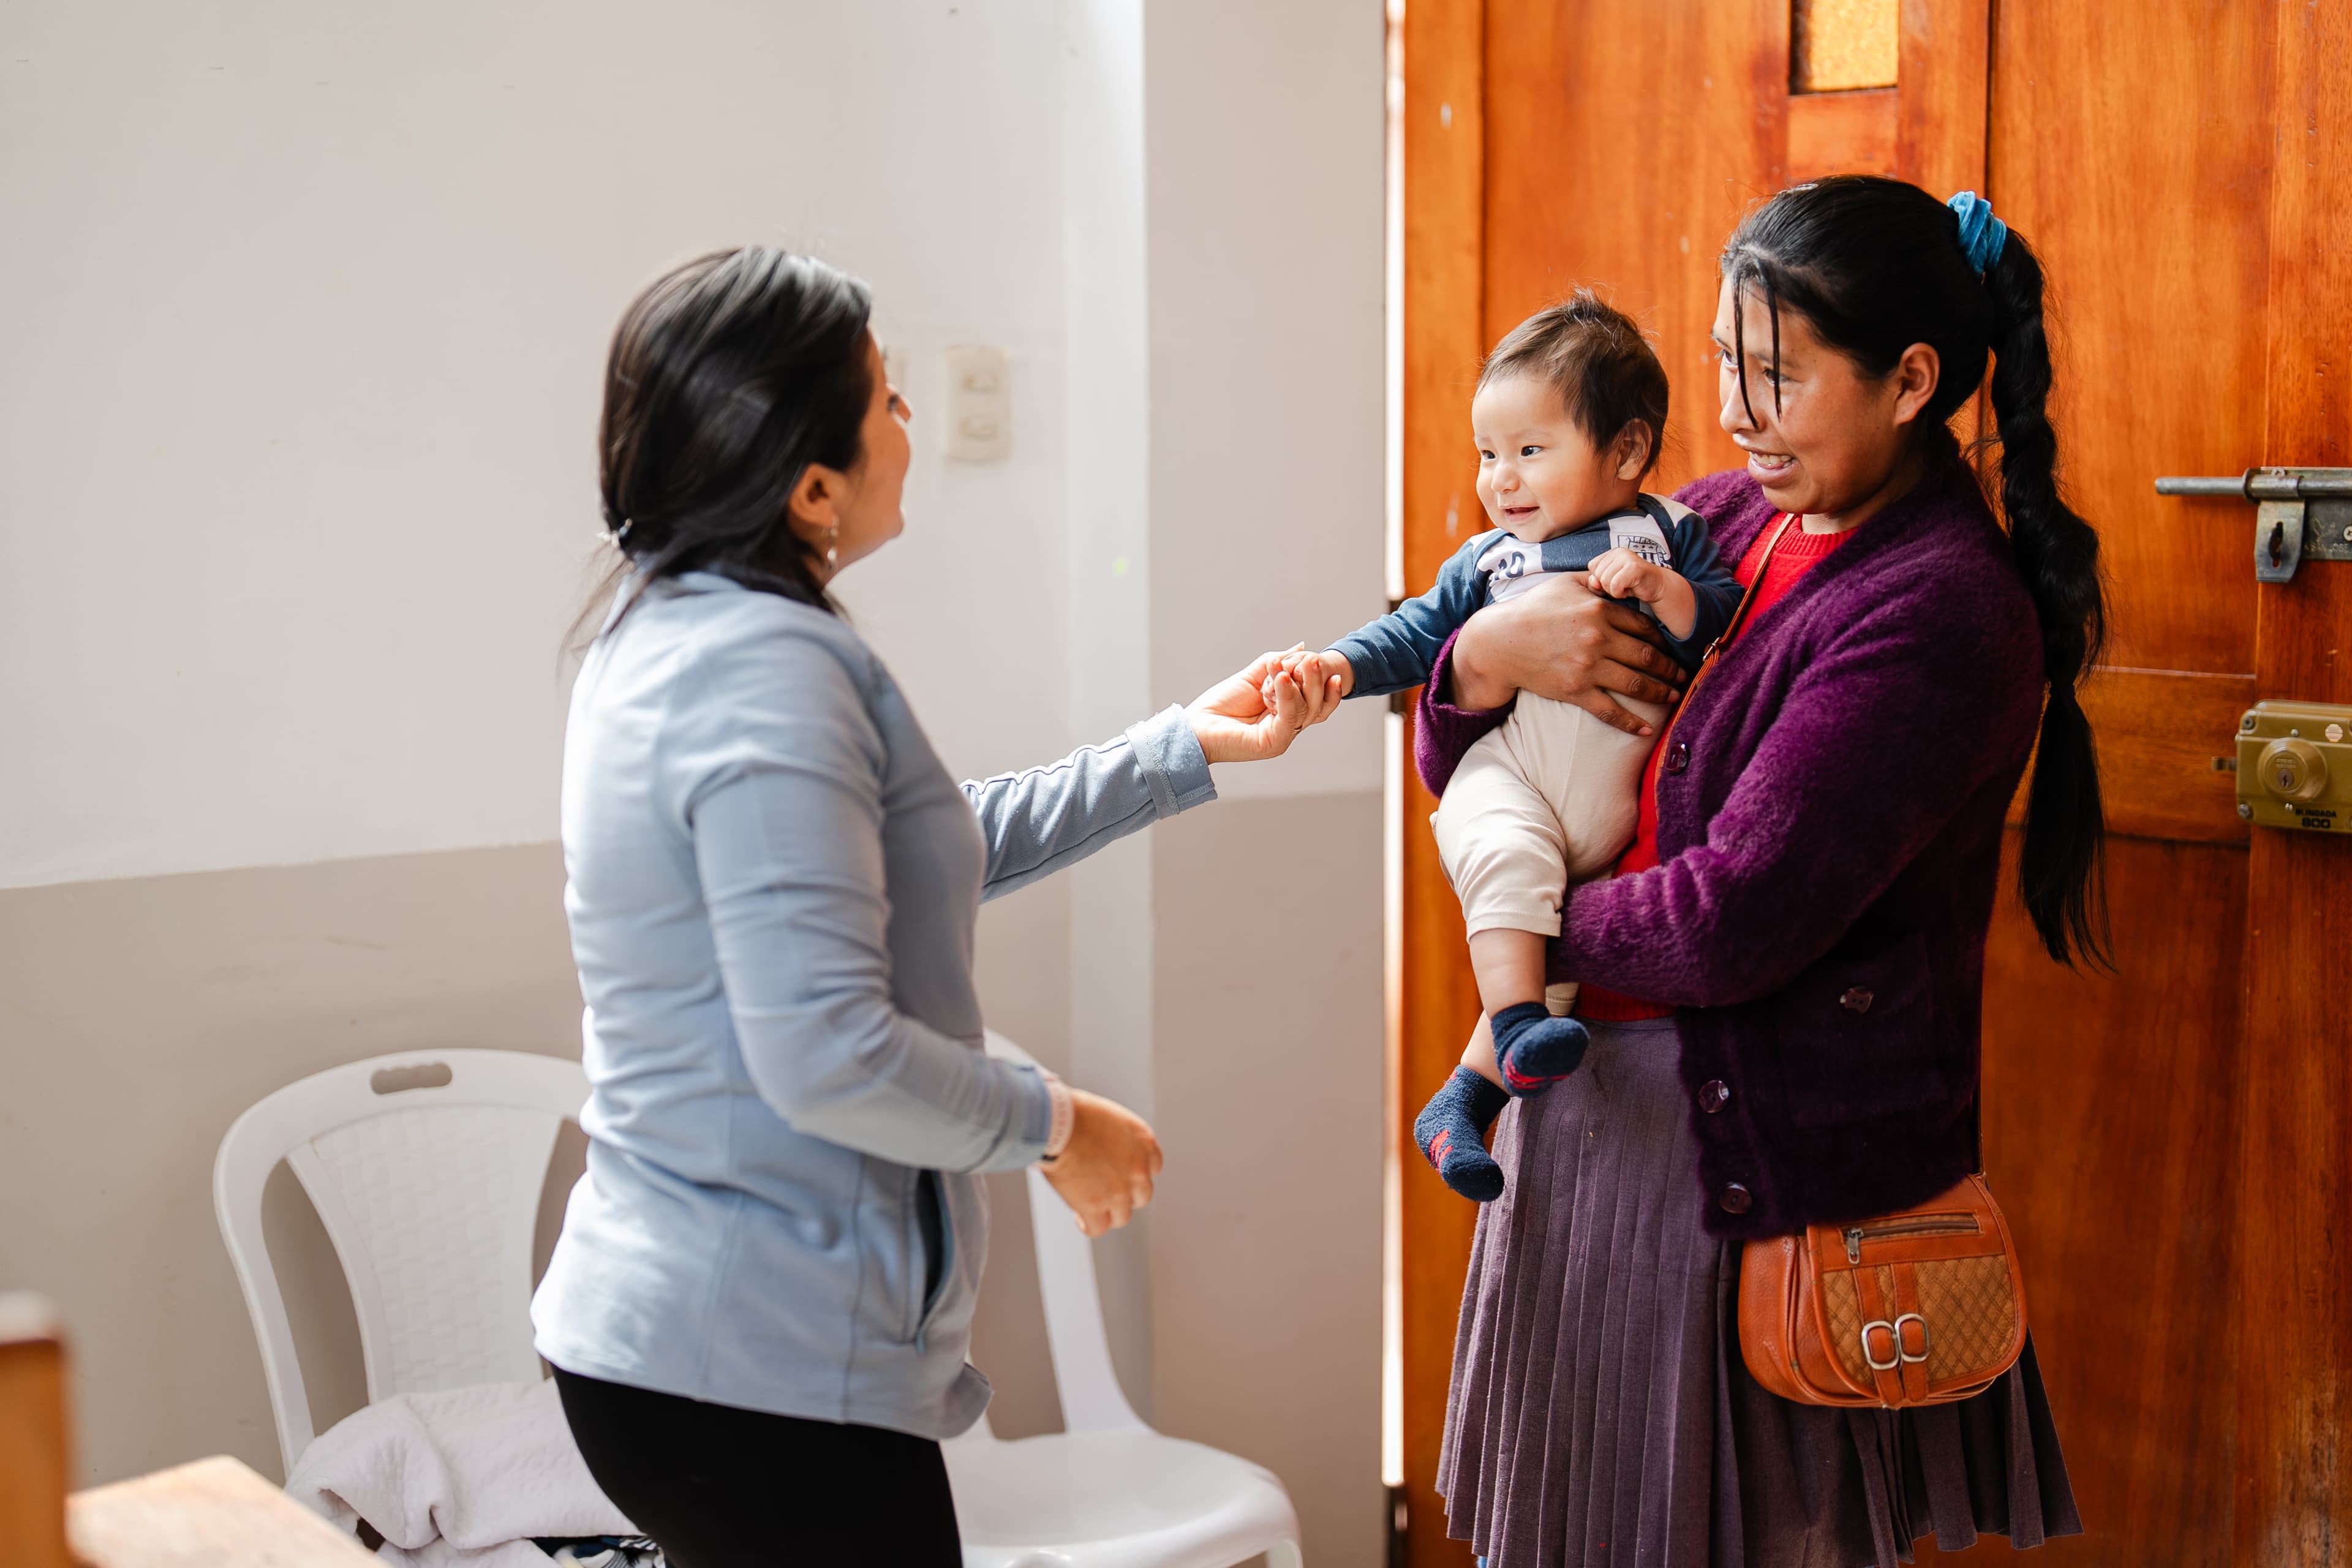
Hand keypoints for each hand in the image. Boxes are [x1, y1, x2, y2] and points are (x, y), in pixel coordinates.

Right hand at [1041, 1088, 1163, 1236]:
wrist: (1058, 1124)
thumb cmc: (1076, 1113)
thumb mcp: (1111, 1117)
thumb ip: (1118, 1138)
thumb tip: (1107, 1148)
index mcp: (1144, 1143)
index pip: (1153, 1168)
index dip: (1136, 1173)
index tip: (1123, 1174)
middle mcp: (1138, 1170)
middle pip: (1142, 1196)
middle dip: (1125, 1195)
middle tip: (1106, 1190)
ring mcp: (1118, 1192)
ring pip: (1122, 1216)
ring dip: (1108, 1212)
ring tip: (1091, 1205)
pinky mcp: (1095, 1207)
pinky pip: (1098, 1228)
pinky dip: (1089, 1225)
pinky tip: (1080, 1219)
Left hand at [1187, 645, 1344, 763]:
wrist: (1197, 726)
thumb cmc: (1221, 704)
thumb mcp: (1254, 676)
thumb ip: (1278, 662)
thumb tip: (1301, 647)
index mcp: (1287, 711)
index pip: (1318, 698)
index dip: (1324, 682)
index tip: (1321, 661)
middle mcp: (1289, 724)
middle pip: (1317, 704)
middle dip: (1316, 680)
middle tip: (1311, 660)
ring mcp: (1283, 735)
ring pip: (1307, 709)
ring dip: (1302, 684)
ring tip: (1290, 666)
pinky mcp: (1274, 742)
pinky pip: (1290, 717)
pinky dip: (1287, 695)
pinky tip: (1280, 678)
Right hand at [1449, 573, 1686, 735]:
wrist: (1501, 641)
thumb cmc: (1531, 609)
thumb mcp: (1564, 583)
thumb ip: (1594, 580)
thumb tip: (1614, 576)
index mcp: (1600, 609)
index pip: (1644, 626)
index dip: (1662, 638)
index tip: (1671, 646)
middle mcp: (1599, 638)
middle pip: (1648, 655)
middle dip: (1670, 667)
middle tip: (1683, 673)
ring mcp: (1588, 667)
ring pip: (1636, 683)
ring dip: (1661, 691)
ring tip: (1674, 695)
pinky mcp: (1576, 690)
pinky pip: (1610, 710)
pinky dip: (1630, 722)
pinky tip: (1646, 729)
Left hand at [1585, 547, 1665, 604]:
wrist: (1658, 587)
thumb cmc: (1634, 585)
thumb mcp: (1612, 583)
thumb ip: (1598, 581)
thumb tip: (1592, 581)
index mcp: (1612, 552)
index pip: (1592, 566)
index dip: (1599, 579)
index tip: (1613, 582)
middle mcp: (1619, 551)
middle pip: (1597, 574)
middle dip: (1606, 586)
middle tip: (1621, 587)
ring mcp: (1627, 558)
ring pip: (1605, 580)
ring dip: (1613, 591)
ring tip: (1625, 588)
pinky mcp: (1634, 567)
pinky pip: (1615, 584)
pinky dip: (1619, 593)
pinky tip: (1628, 591)